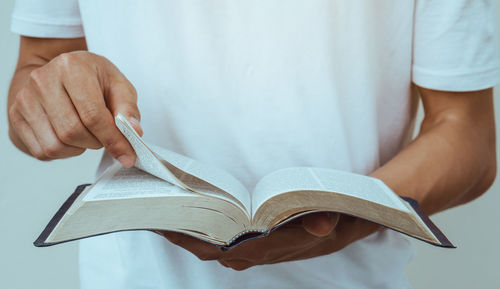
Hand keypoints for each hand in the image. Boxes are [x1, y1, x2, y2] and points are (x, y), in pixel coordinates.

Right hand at [8, 51, 141, 166]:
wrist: (60, 72)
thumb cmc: (92, 79)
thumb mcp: (118, 85)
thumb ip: (128, 109)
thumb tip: (134, 132)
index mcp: (71, 67)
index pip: (93, 115)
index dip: (114, 140)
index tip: (128, 154)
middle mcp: (42, 80)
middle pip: (73, 132)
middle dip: (96, 142)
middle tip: (105, 136)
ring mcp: (25, 99)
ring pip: (56, 145)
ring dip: (80, 148)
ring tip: (88, 133)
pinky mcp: (16, 117)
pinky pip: (43, 151)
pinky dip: (64, 152)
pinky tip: (71, 138)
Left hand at [158, 213, 380, 270]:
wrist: (348, 222)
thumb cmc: (336, 216)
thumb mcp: (335, 216)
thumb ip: (326, 220)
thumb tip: (318, 225)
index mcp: (272, 247)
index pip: (225, 250)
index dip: (195, 242)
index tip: (170, 228)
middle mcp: (262, 252)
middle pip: (213, 252)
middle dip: (184, 238)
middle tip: (158, 218)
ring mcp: (261, 249)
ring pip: (218, 249)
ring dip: (194, 237)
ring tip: (171, 219)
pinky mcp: (262, 242)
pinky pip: (228, 244)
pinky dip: (210, 235)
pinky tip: (201, 221)